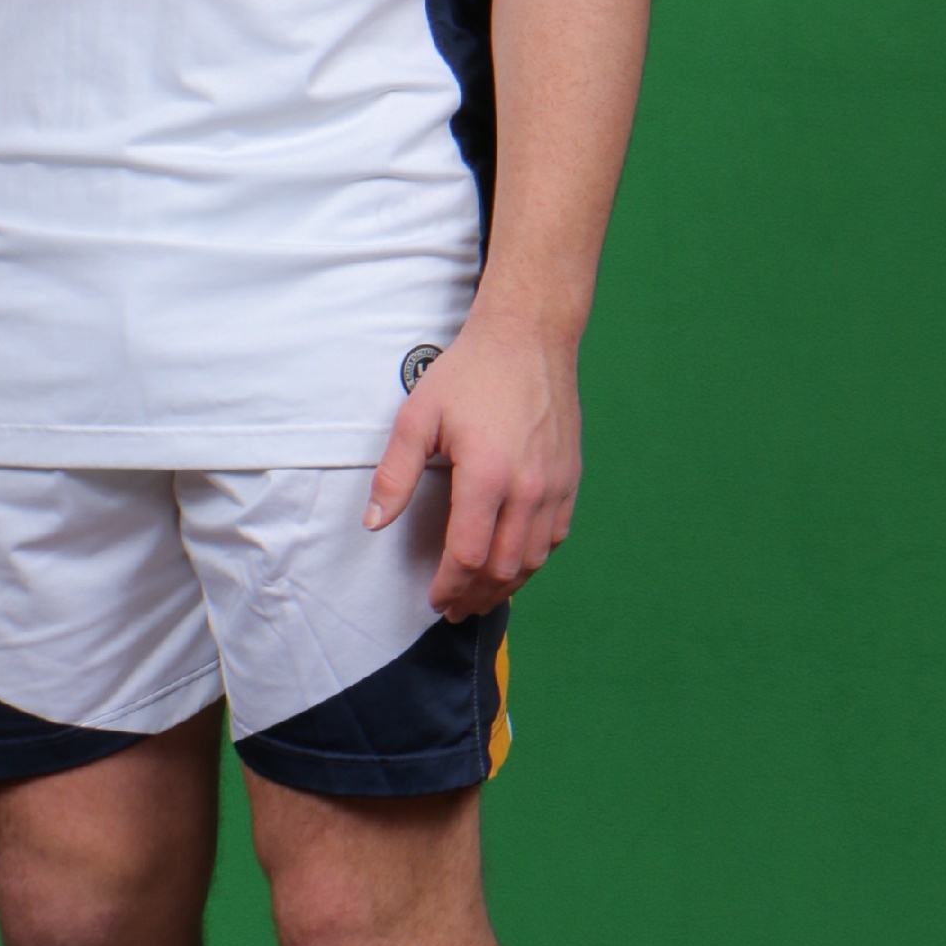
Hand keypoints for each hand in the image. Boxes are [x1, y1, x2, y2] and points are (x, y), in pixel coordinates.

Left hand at [363, 303, 580, 618]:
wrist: (529, 336)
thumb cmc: (470, 372)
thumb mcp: (417, 416)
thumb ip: (395, 475)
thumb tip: (375, 523)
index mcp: (487, 476)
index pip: (466, 556)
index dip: (448, 586)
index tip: (434, 600)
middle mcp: (528, 489)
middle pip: (503, 568)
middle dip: (475, 596)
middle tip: (454, 609)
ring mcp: (555, 485)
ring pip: (534, 559)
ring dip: (506, 585)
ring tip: (481, 596)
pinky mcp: (571, 477)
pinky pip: (556, 536)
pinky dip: (535, 560)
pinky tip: (516, 564)